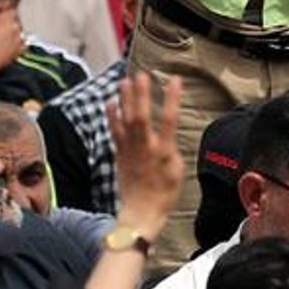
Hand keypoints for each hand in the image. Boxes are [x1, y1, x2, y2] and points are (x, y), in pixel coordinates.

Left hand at [109, 71, 183, 230]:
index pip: (169, 119)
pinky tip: (110, 103)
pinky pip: (114, 132)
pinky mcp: (119, 155)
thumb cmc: (164, 194)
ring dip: (125, 100)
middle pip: (141, 116)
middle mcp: (145, 148)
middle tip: (142, 75)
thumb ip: (172, 149)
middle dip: (141, 94)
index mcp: (163, 151)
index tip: (174, 80)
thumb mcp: (177, 171)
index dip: (172, 98)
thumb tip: (168, 136)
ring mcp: (129, 151)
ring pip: (126, 121)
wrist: (141, 213)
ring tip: (124, 81)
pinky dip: (112, 116)